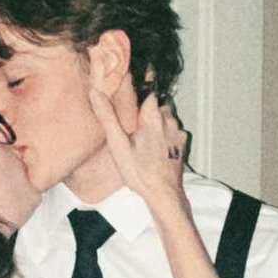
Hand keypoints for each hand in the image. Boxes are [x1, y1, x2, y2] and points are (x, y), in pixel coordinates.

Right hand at [88, 84, 188, 215]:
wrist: (163, 194)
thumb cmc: (140, 171)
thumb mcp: (118, 144)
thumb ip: (107, 116)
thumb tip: (95, 92)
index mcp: (153, 116)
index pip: (149, 89)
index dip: (140, 87)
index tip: (133, 83)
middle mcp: (169, 120)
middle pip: (157, 104)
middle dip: (146, 108)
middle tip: (132, 119)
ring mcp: (178, 133)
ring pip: (166, 118)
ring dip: (156, 121)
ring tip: (141, 134)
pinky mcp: (181, 145)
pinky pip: (172, 132)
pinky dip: (164, 134)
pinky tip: (153, 145)